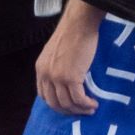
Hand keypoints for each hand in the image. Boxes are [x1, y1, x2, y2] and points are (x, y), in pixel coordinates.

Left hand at [36, 0, 104, 114]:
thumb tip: (64, 79)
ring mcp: (57, 77)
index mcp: (41, 68)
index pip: (44, 95)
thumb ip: (55, 66)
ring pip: (67, 104)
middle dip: (68, 111)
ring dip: (79, 109)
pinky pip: (78, 99)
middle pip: (54, 103)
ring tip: (90, 108)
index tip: (68, 105)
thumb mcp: (56, 52)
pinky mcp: (71, 78)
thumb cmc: (72, 32)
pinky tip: (93, 103)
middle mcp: (46, 75)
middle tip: (80, 110)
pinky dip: (86, 104)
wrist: (79, 23)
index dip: (56, 103)